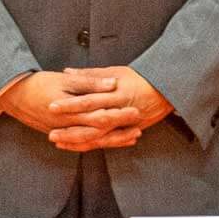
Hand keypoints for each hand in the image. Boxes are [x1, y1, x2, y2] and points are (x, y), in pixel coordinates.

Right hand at [0, 68, 127, 137]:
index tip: (137, 110)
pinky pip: (82, 143)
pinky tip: (109, 141)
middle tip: (140, 126)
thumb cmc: (39, 84)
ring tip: (131, 137)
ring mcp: (64, 132)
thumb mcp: (65, 79)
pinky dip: (98, 142)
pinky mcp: (61, 134)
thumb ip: (90, 82)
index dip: (120, 114)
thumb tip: (113, 83)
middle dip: (121, 130)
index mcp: (71, 110)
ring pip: (93, 140)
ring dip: (113, 140)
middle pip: (100, 131)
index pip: (101, 114)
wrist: (13, 96)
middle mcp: (69, 125)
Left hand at [45, 65, 173, 152]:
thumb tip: (67, 71)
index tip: (52, 106)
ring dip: (78, 142)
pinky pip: (108, 143)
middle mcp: (120, 111)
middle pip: (92, 125)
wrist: (167, 89)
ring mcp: (125, 124)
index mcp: (116, 93)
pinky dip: (93, 145)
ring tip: (59, 142)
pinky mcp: (129, 131)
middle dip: (70, 131)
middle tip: (51, 134)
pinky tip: (77, 146)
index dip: (70, 105)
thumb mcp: (116, 71)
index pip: (89, 100)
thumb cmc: (140, 78)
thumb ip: (90, 74)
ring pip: (99, 138)